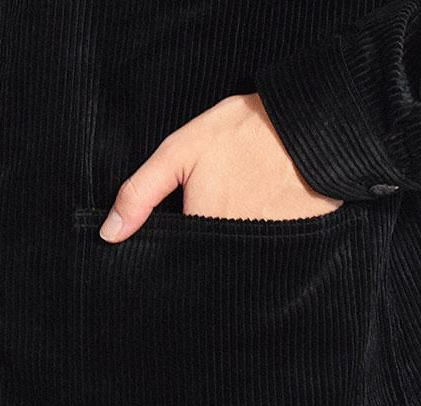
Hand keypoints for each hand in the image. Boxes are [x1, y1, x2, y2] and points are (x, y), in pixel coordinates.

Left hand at [99, 93, 343, 242]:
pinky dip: (261, 245)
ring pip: (234, 263)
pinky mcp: (293, 250)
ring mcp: (265, 254)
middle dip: (203, 244)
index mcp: (200, 230)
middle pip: (205, 261)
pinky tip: (264, 214)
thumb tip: (109, 235)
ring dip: (231, 246)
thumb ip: (140, 193)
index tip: (188, 214)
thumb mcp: (180, 152)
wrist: (311, 127)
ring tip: (242, 206)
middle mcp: (231, 252)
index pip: (175, 255)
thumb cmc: (243, 135)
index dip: (175, 238)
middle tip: (221, 204)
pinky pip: (267, 260)